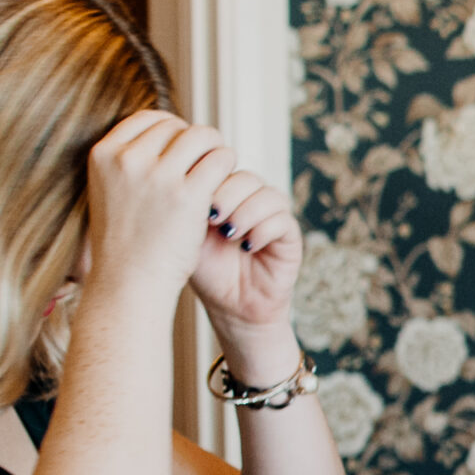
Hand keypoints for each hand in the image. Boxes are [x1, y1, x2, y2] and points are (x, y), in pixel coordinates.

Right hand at [82, 110, 236, 307]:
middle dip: (196, 143)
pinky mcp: (187, 194)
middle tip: (206, 165)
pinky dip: (227, 169)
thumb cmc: (126, 243)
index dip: (174, 130)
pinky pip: (221, 160)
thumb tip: (164, 133)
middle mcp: (128, 159)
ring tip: (217, 174)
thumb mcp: (112, 191)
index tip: (184, 149)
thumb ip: (129, 162)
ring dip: (216, 152)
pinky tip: (223, 188)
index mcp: (104, 154)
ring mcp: (157, 175)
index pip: (149, 119)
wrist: (129, 282)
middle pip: (178, 126)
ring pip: (203, 137)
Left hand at [188, 165, 303, 358]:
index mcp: (225, 194)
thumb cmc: (205, 271)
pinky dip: (263, 230)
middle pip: (246, 177)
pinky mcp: (290, 238)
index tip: (191, 197)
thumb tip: (184, 176)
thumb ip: (188, 204)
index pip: (222, 168)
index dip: (211, 178)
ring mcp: (272, 217)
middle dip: (227, 194)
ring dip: (246, 211)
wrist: (229, 307)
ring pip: (267, 194)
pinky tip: (247, 246)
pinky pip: (283, 220)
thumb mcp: (187, 234)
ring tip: (229, 233)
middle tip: (210, 216)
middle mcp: (251, 201)